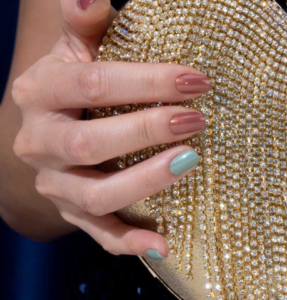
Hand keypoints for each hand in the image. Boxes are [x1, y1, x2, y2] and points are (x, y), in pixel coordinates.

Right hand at [12, 0, 209, 257]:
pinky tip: (163, 243)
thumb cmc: (76, 86)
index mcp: (41, 92)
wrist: (51, 132)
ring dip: (144, 181)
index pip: (91, 85)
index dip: (146, 83)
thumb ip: (84, 25)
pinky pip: (99, 234)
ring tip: (190, 162)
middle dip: (147, 130)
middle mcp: (40, 141)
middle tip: (197, 119)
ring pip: (95, 194)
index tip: (196, 80)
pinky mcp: (74, 214)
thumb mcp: (75, 52)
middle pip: (90, 142)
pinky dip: (129, 242)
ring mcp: (55, 184)